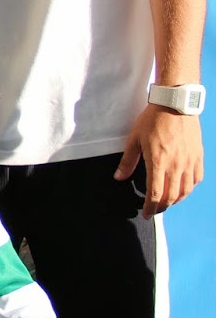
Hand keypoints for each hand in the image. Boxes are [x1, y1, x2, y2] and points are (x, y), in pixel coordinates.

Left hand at [115, 103, 202, 218]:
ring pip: (185, 191)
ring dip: (175, 200)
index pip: (155, 194)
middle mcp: (176, 165)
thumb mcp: (135, 139)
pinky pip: (196, 179)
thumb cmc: (153, 120)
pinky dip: (189, 188)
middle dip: (161, 207)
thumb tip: (119, 177)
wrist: (175, 104)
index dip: (150, 208)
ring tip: (167, 201)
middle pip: (171, 197)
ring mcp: (189, 161)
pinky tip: (182, 188)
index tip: (146, 214)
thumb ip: (128, 161)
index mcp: (158, 162)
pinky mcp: (198, 156)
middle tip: (155, 209)